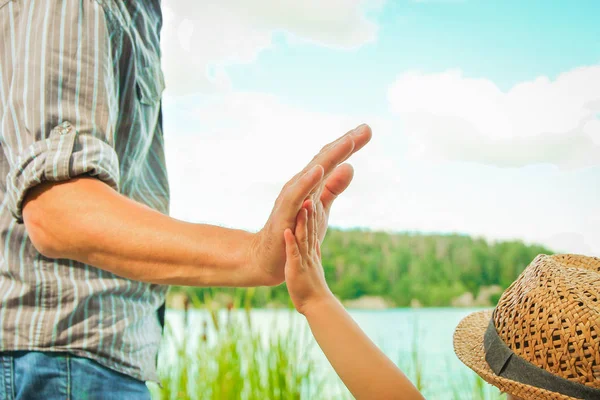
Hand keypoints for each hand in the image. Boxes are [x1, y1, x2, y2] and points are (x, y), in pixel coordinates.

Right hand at [249, 124, 371, 284]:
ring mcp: (292, 196)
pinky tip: (319, 169)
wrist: (271, 257)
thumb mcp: (321, 208)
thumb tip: (350, 167)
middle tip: (366, 129)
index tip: (367, 130)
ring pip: (313, 172)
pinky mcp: (285, 212)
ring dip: (331, 157)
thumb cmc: (295, 230)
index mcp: (311, 183)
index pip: (332, 159)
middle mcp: (301, 184)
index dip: (349, 145)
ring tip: (348, 142)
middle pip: (325, 159)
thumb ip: (333, 188)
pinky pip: (297, 194)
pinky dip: (307, 181)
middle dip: (345, 144)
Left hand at [284, 199, 333, 314]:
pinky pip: (293, 254)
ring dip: (303, 221)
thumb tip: (314, 241)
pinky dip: (290, 243)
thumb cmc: (312, 286)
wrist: (316, 305)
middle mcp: (309, 251)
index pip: (313, 226)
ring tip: (303, 204)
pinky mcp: (296, 269)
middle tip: (312, 189)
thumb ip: (313, 251)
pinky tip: (286, 231)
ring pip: (303, 237)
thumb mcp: (313, 263)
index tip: (312, 193)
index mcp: (311, 249)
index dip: (313, 210)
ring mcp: (304, 259)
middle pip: (310, 226)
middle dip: (310, 208)